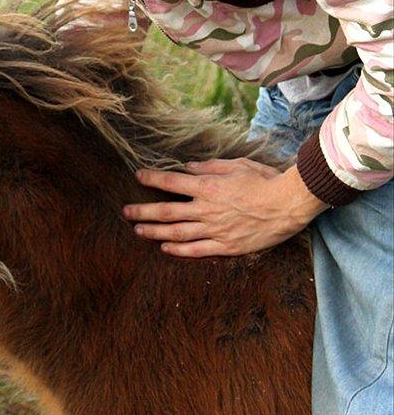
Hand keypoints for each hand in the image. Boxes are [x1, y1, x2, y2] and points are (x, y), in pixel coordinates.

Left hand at [123, 158, 327, 257]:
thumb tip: (188, 168)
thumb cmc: (264, 180)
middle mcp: (206, 210)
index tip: (138, 176)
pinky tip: (165, 248)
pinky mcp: (226, 246)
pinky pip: (197, 250)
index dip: (152, 179)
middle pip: (167, 212)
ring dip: (155, 232)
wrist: (287, 205)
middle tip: (125, 212)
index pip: (171, 183)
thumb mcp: (236, 164)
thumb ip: (209, 167)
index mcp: (207, 187)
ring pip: (177, 233)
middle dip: (143, 212)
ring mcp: (215, 230)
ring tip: (138, 231)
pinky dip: (179, 250)